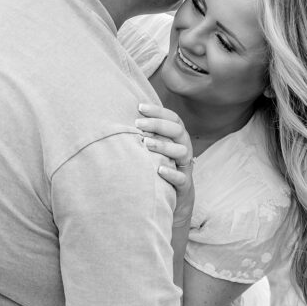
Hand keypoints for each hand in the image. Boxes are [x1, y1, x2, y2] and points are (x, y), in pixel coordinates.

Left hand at [135, 103, 193, 224]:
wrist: (174, 198)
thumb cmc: (160, 166)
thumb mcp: (155, 148)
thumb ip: (146, 133)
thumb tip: (121, 115)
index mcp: (178, 137)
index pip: (172, 118)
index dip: (158, 111)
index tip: (139, 106)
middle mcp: (184, 148)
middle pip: (178, 130)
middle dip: (158, 125)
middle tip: (138, 124)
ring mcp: (185, 166)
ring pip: (182, 151)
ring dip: (164, 146)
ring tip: (146, 143)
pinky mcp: (184, 185)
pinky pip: (181, 178)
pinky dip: (171, 173)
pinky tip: (159, 169)